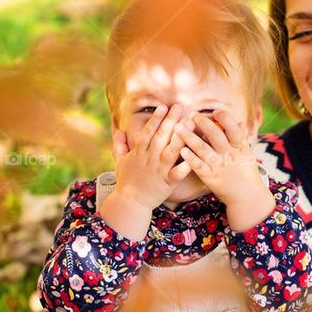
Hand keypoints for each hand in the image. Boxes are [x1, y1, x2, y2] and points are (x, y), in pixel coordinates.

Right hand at [101, 105, 192, 239]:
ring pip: (171, 150)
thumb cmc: (126, 182)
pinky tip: (194, 153)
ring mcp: (159, 170)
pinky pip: (178, 172)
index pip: (148, 133)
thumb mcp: (119, 162)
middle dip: (170, 120)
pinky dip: (185, 163)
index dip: (155, 119)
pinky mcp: (168, 183)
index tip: (163, 107)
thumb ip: (119, 146)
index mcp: (139, 153)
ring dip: (181, 136)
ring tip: (189, 123)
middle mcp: (150, 159)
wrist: (130, 204)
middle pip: (161, 137)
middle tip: (180, 106)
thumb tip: (118, 131)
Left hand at [174, 109, 257, 205]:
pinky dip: (190, 158)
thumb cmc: (247, 173)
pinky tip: (181, 149)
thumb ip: (240, 138)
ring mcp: (219, 166)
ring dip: (189, 137)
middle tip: (192, 115)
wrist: (247, 198)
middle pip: (215, 135)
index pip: (234, 129)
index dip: (225, 118)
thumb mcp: (247, 154)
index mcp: (241, 147)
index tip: (216, 111)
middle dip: (203, 123)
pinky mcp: (210, 178)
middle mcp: (230, 155)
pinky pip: (198, 166)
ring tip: (178, 127)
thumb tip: (239, 122)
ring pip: (203, 149)